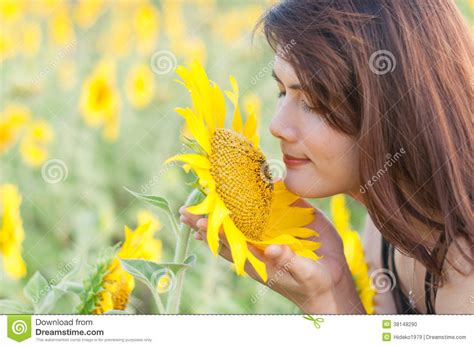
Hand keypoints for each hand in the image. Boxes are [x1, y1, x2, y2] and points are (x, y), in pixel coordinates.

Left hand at [179, 199, 364, 313]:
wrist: (330, 281)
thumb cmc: (314, 282)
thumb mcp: (303, 273)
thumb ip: (287, 260)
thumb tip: (270, 249)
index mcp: (258, 257)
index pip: (228, 243)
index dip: (212, 231)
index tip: (195, 221)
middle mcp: (258, 243)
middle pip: (226, 231)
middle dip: (206, 221)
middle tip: (183, 211)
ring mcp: (269, 234)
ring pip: (241, 220)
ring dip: (223, 209)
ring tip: (202, 197)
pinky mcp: (285, 223)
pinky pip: (265, 209)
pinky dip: (254, 197)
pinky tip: (246, 186)